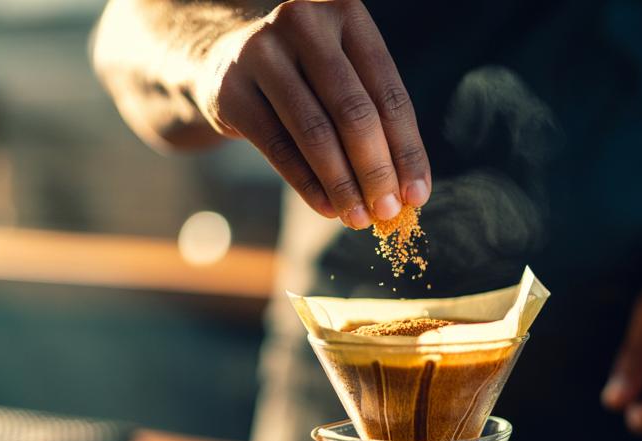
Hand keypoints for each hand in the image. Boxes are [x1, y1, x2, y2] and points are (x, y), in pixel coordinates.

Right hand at [192, 0, 430, 226]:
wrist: (224, 58)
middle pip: (354, 111)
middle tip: (389, 211)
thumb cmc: (304, 74)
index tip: (418, 195)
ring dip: (343, 184)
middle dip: (376, 171)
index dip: (407, 149)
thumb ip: (376, 118)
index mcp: (345, 11)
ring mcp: (262, 52)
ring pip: (315, 132)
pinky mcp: (231, 88)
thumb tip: (409, 190)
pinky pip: (278, 148)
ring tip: (359, 218)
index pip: (388, 92)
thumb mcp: (343, 75)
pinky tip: (328, 208)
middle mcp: (303, 21)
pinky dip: (308, 184)